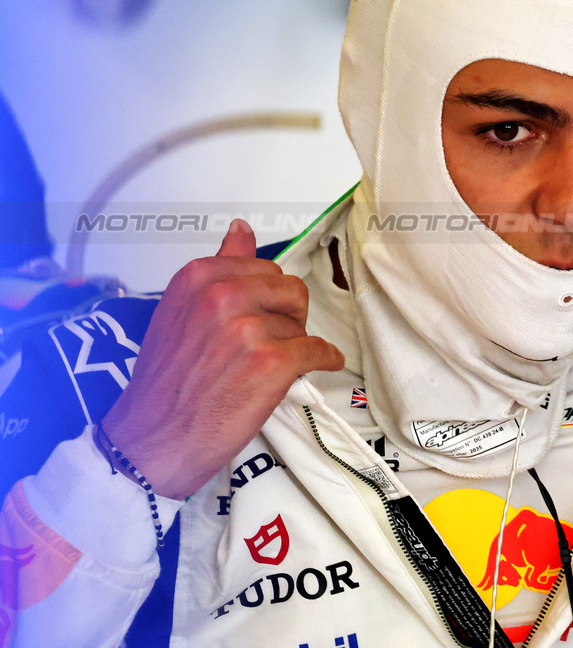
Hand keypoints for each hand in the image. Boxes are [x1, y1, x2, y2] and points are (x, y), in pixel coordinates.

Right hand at [100, 220, 343, 498]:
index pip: (265, 269)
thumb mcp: (180, 310)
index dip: (267, 298)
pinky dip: (324, 360)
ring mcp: (247, 329)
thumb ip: (219, 267)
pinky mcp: (271, 362)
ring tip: (265, 367)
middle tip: (265, 343)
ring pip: (301, 325)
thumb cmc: (166, 381)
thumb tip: (241, 229)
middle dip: (286, 317)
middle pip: (290, 291)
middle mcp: (222, 296)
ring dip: (293, 345)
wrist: (152, 439)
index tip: (257, 316)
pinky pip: (318, 351)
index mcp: (199, 277)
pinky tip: (318, 365)